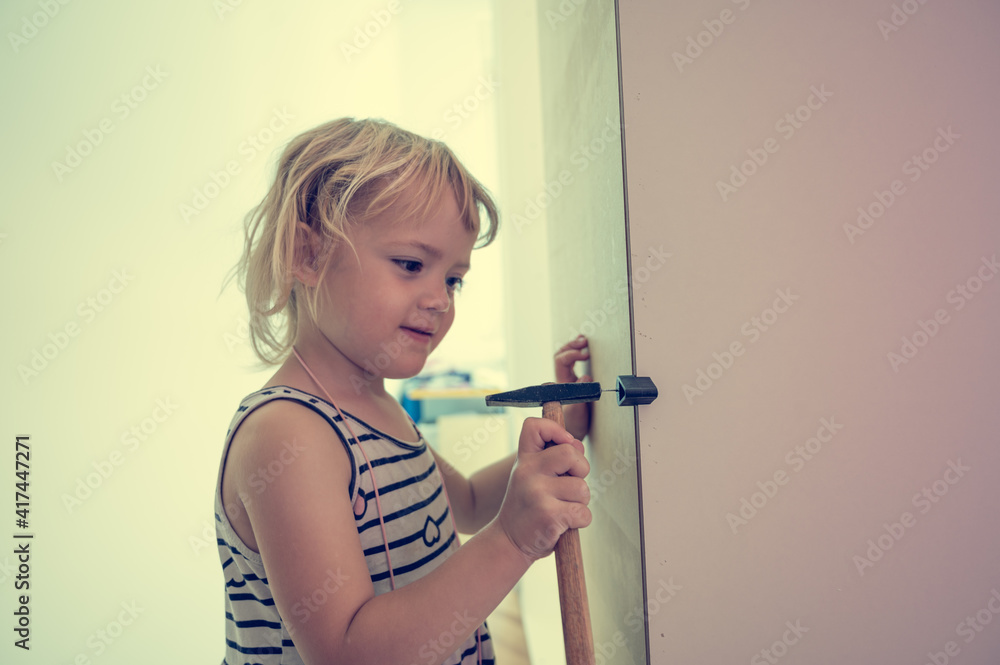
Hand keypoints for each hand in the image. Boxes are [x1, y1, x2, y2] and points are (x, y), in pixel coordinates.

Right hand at [495, 417, 590, 560]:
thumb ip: (554, 459)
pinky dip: (580, 521)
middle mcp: (527, 472)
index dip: (556, 429)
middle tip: (570, 484)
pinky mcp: (549, 515)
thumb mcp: (531, 477)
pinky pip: (583, 512)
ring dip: (580, 502)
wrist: (508, 542)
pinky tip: (563, 524)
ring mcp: (537, 493)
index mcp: (524, 460)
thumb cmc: (527, 508)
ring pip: (582, 488)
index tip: (565, 443)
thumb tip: (578, 445)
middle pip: (571, 453)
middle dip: (581, 469)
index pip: (535, 427)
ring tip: (561, 508)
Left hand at [555, 335, 591, 439]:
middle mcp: (562, 381)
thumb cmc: (573, 427)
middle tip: (583, 342)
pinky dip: (577, 353)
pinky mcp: (575, 383)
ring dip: (573, 347)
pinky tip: (583, 347)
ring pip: (565, 357)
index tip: (584, 355)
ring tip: (583, 341)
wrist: (571, 435)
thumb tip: (585, 378)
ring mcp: (567, 381)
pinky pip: (572, 363)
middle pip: (561, 355)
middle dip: (571, 346)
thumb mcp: (579, 414)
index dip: (571, 355)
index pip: (561, 362)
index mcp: (561, 385)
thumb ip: (582, 398)